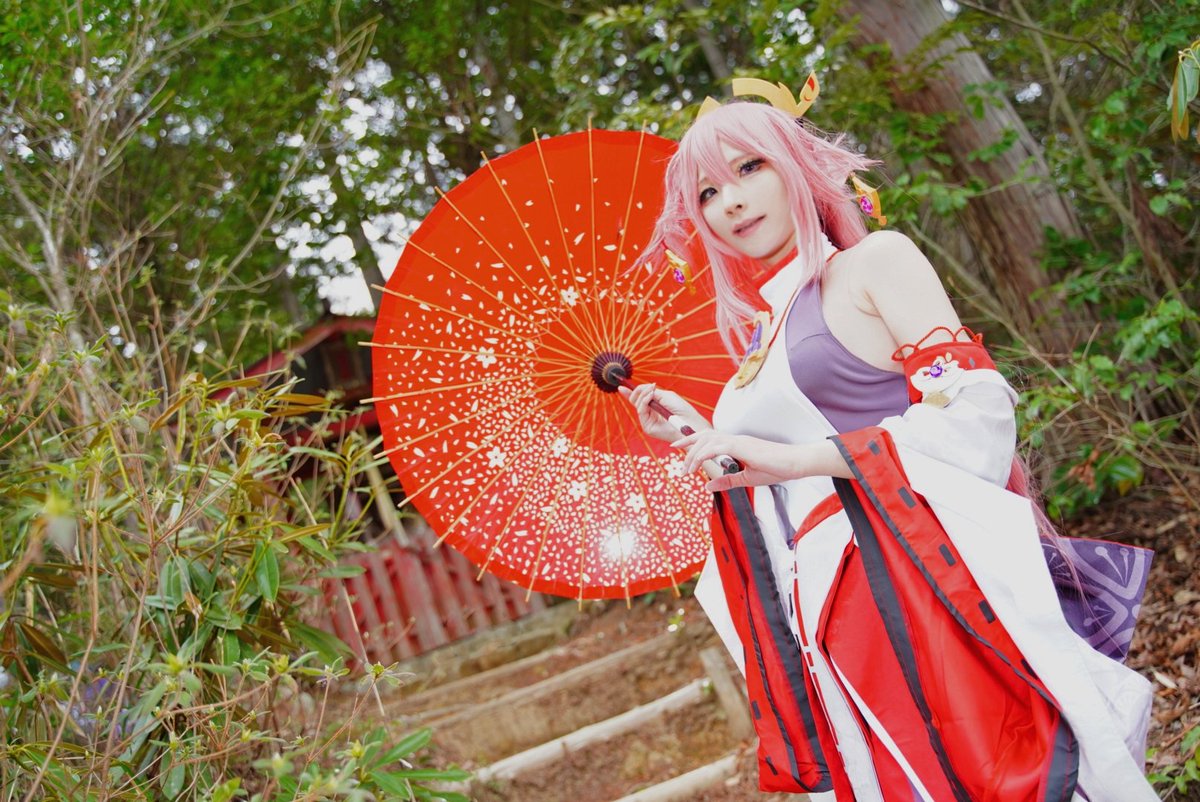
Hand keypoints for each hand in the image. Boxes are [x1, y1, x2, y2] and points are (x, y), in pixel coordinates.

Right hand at [618, 383, 710, 442]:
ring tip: (651, 391)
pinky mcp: (647, 427)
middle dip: (638, 391)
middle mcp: (650, 413)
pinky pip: (641, 411)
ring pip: (637, 405)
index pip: (639, 399)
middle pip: (635, 401)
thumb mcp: (665, 395)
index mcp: (654, 406)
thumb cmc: (681, 409)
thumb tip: (640, 388)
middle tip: (647, 387)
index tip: (621, 386)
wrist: (689, 422)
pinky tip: (650, 397)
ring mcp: (648, 421)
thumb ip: (651, 392)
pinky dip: (644, 402)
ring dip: (643, 395)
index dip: (630, 392)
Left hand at [671, 430, 799, 490]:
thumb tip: (708, 486)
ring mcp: (738, 441)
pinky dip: (703, 455)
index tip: (679, 447)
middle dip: (687, 441)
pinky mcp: (742, 446)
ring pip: (707, 441)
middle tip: (674, 450)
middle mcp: (735, 439)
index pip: (710, 438)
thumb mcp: (747, 479)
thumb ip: (727, 481)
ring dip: (693, 454)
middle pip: (704, 435)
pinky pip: (717, 447)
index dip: (693, 440)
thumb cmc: (776, 469)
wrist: (795, 463)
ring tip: (686, 469)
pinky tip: (696, 465)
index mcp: (736, 444)